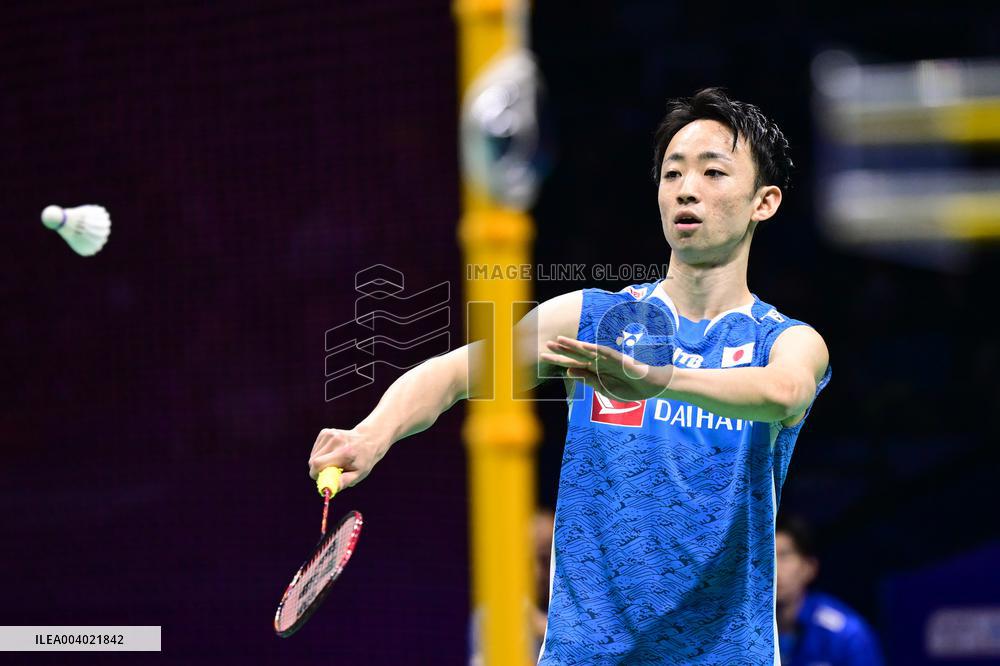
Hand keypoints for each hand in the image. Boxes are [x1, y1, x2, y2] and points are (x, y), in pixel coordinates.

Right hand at [308, 427, 386, 489]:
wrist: (368, 440)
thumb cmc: (363, 460)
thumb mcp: (359, 474)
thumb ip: (343, 482)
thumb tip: (328, 490)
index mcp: (344, 452)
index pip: (318, 463)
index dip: (316, 474)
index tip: (322, 478)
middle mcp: (336, 440)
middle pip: (312, 460)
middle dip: (317, 470)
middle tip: (330, 471)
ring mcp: (330, 434)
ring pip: (313, 455)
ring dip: (319, 462)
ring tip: (334, 461)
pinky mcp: (325, 432)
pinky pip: (315, 449)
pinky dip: (320, 455)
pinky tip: (332, 453)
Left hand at [540, 335, 673, 401]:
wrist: (653, 387)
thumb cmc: (630, 389)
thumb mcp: (605, 389)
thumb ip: (588, 380)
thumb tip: (568, 370)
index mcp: (595, 370)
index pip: (573, 364)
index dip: (559, 360)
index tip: (542, 356)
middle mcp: (599, 363)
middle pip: (576, 355)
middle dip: (561, 350)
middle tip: (544, 344)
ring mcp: (608, 360)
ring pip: (588, 351)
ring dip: (574, 346)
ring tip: (559, 340)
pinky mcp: (620, 360)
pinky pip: (605, 354)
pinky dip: (594, 350)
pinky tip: (583, 346)